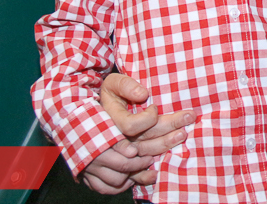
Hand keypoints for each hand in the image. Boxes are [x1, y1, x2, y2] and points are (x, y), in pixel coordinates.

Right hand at [84, 73, 195, 190]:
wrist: (81, 116)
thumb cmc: (105, 98)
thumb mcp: (113, 84)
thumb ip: (126, 85)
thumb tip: (143, 94)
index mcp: (108, 121)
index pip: (131, 125)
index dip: (148, 118)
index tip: (155, 108)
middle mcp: (105, 143)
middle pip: (139, 146)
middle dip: (165, 139)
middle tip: (184, 129)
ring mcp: (102, 160)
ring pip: (132, 166)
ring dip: (155, 157)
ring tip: (174, 144)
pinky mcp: (101, 172)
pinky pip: (117, 182)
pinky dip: (136, 180)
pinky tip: (152, 173)